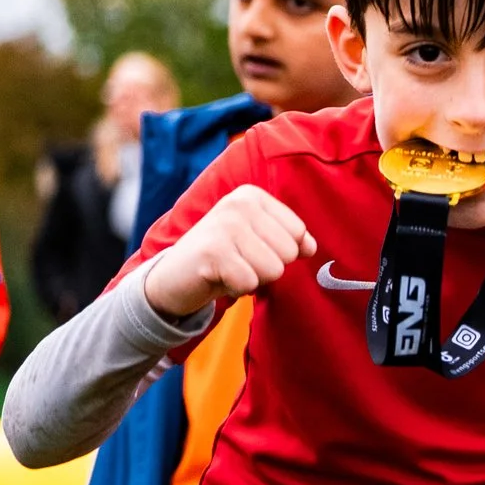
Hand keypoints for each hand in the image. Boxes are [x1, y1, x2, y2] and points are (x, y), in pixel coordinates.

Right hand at [142, 185, 314, 318]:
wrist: (173, 277)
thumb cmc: (224, 258)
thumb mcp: (260, 242)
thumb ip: (291, 239)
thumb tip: (311, 247)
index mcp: (253, 196)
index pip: (299, 232)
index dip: (280, 251)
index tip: (251, 249)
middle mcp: (238, 203)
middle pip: (289, 252)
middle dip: (267, 267)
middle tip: (238, 261)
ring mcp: (224, 225)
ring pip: (274, 270)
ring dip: (253, 279)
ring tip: (229, 268)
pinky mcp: (212, 251)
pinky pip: (251, 283)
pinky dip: (237, 288)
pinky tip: (218, 277)